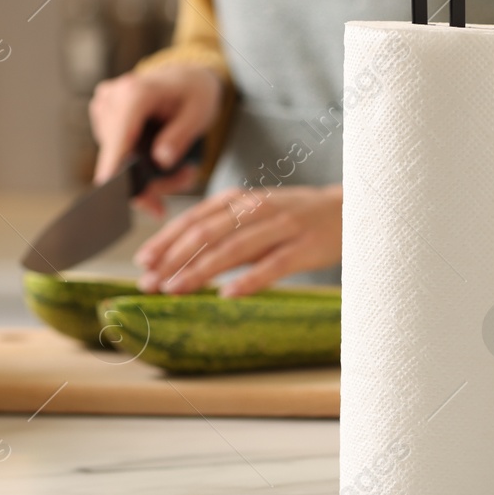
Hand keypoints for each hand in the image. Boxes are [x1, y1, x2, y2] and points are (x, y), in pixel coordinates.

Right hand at [89, 64, 222, 216]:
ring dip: (147, 175)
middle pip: (118, 155)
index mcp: (136, 92)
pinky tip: (161, 160)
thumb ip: (180, 137)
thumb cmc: (194, 92)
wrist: (184, 78)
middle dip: (149, 180)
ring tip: (181, 170)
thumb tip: (161, 161)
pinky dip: (137, 166)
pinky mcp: (102, 119)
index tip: (110, 190)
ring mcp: (104, 108)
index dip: (115, 164)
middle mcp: (113, 98)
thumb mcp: (199, 114)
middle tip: (184, 181)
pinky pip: (116, 154)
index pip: (120, 134)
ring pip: (116, 160)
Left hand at [136, 184, 340, 296]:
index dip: (166, 240)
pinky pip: (274, 265)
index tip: (143, 261)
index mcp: (241, 200)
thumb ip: (224, 228)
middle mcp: (258, 209)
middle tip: (150, 282)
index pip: (195, 218)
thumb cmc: (296, 216)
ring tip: (175, 290)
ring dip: (200, 270)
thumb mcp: (256, 213)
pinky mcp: (305, 247)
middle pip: (207, 233)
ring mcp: (282, 227)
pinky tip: (228, 295)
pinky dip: (250, 280)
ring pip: (234, 248)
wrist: (350, 210)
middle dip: (174, 258)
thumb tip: (181, 256)